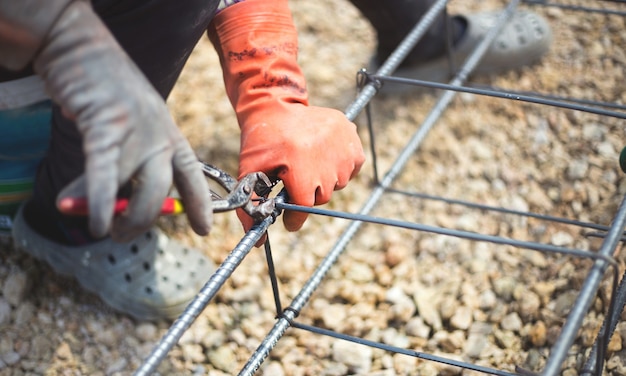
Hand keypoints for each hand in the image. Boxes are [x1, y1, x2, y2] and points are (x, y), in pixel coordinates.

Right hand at [31, 2, 212, 240]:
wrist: (81, 47)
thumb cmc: (106, 91)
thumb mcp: (129, 126)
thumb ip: (126, 161)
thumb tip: (114, 204)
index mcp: (169, 134)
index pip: (192, 175)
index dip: (199, 205)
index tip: (204, 230)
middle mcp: (160, 135)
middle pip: (161, 191)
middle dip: (142, 220)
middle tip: (123, 234)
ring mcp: (136, 130)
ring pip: (137, 188)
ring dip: (117, 216)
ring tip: (102, 230)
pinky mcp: (105, 126)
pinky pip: (104, 175)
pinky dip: (99, 202)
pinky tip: (95, 222)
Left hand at [208, 0, 363, 237]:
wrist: (276, 104)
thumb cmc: (261, 140)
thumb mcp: (249, 171)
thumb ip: (250, 207)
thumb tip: (257, 242)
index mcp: (300, 165)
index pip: (305, 206)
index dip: (295, 216)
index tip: (289, 219)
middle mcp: (326, 156)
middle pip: (321, 196)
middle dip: (306, 193)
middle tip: (292, 176)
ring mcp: (343, 146)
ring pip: (337, 183)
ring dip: (323, 179)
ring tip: (306, 160)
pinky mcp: (352, 137)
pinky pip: (351, 168)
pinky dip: (339, 166)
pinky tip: (322, 154)